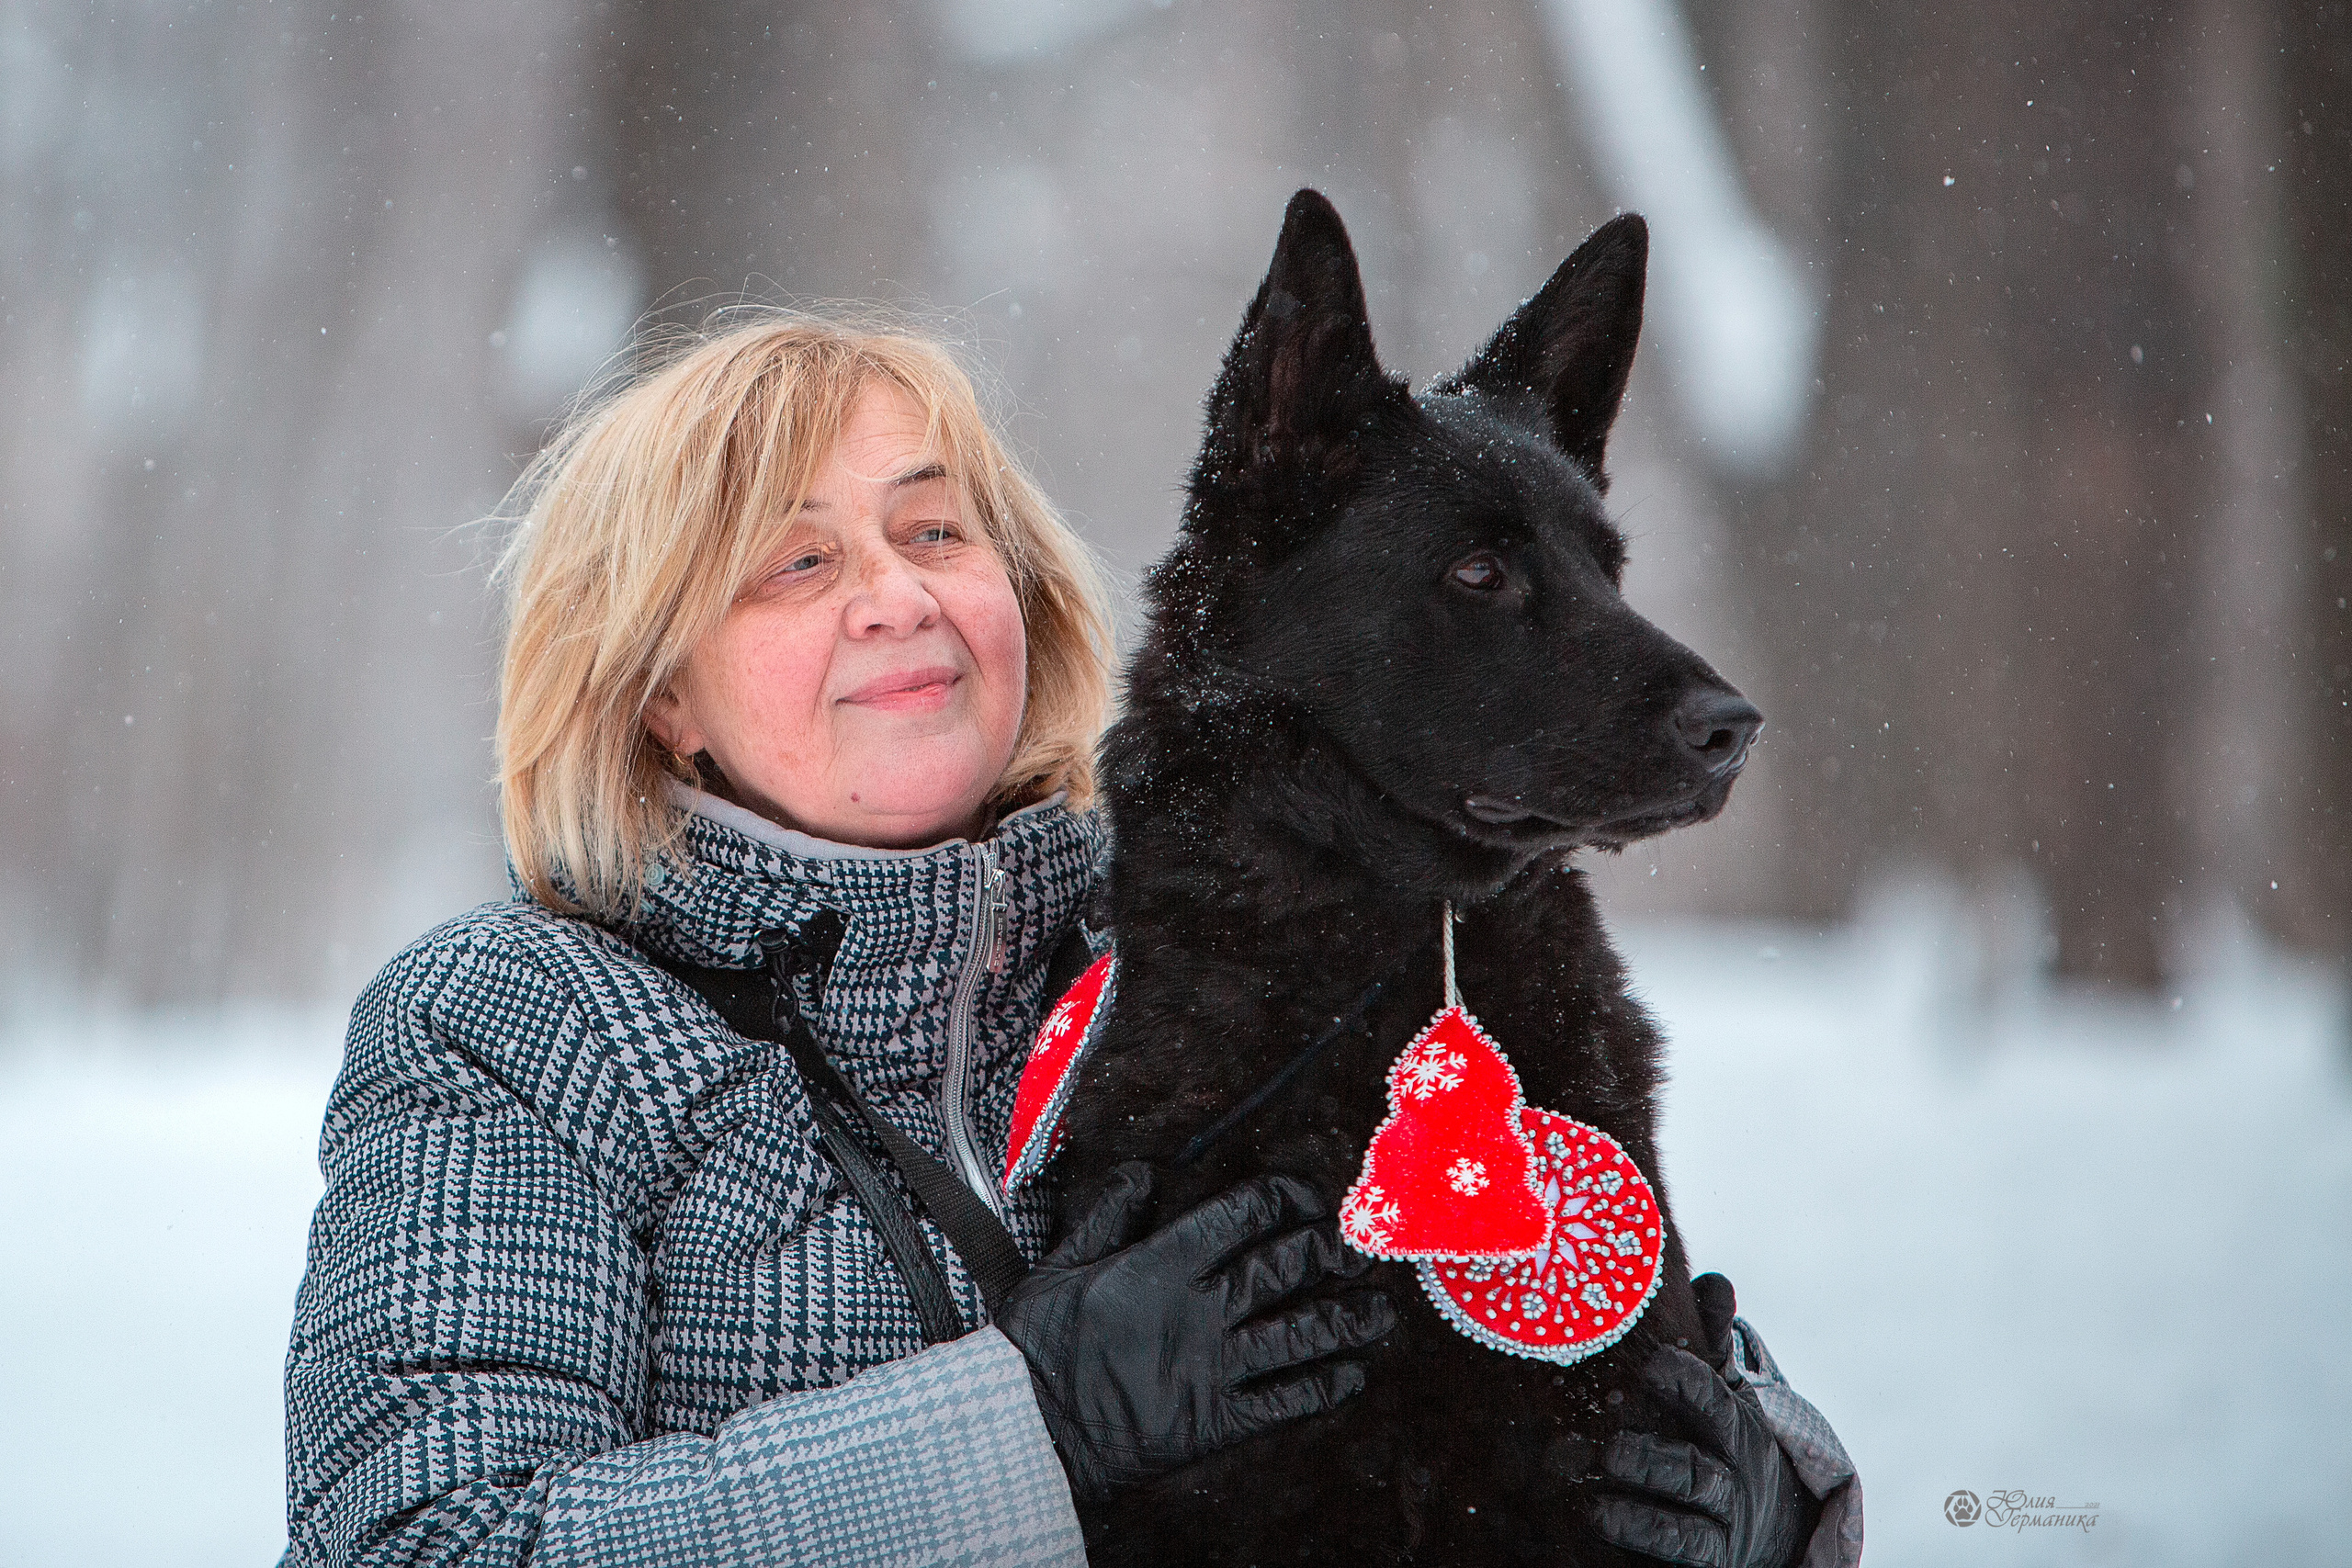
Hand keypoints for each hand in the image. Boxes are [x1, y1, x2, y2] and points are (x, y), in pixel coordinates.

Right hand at [997, 1162, 1394, 1501]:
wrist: (1026, 1430)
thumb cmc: (1037, 1346)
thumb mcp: (1060, 1264)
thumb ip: (1108, 1215)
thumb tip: (1144, 1174)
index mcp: (1162, 1264)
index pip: (1243, 1215)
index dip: (1287, 1200)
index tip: (1310, 1199)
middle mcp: (1199, 1309)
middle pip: (1285, 1269)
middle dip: (1331, 1253)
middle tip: (1362, 1250)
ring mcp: (1212, 1367)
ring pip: (1300, 1335)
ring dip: (1348, 1321)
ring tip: (1381, 1313)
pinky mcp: (1216, 1420)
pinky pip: (1285, 1402)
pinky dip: (1324, 1388)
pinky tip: (1351, 1377)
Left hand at [1591, 1274, 1815, 1567]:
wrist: (1774, 1525)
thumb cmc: (1728, 1441)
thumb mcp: (1727, 1393)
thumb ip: (1714, 1341)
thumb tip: (1715, 1280)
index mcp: (1738, 1425)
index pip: (1716, 1401)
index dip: (1688, 1382)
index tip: (1651, 1362)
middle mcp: (1735, 1472)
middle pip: (1694, 1465)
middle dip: (1652, 1455)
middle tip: (1607, 1445)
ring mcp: (1725, 1517)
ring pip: (1684, 1505)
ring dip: (1639, 1497)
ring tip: (1596, 1486)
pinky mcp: (1713, 1554)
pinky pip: (1680, 1545)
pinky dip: (1639, 1530)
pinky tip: (1596, 1516)